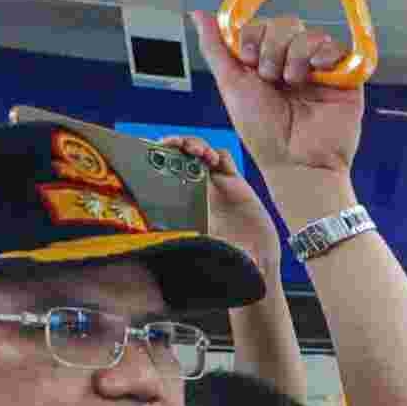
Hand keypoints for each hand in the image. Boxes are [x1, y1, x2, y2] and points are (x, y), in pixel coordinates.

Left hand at [152, 132, 276, 264]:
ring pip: (201, 151)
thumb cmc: (223, 257)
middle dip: (175, 143)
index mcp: (180, 201)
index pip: (164, 172)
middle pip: (180, 154)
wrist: (256, 261)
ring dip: (195, 144)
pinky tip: (214, 161)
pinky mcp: (236, 183)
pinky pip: (224, 158)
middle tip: (173, 144)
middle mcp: (196, 189)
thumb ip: (177, 236)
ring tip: (195, 151)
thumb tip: (151, 231)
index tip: (150, 152)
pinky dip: (218, 154)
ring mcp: (216, 184)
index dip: (157, 158)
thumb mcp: (194, 245)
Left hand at [195, 11, 363, 180]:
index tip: (249, 61)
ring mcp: (319, 70)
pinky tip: (317, 72)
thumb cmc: (263, 132)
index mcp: (267, 62)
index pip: (262, 26)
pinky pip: (338, 47)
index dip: (254, 36)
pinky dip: (325, 54)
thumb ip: (215, 48)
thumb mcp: (231, 85)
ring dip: (296, 54)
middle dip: (273, 46)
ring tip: (294, 83)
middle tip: (271, 78)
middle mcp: (293, 62)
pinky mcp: (344, 78)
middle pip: (286, 23)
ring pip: (310, 34)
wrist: (296, 161)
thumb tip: (198, 15)